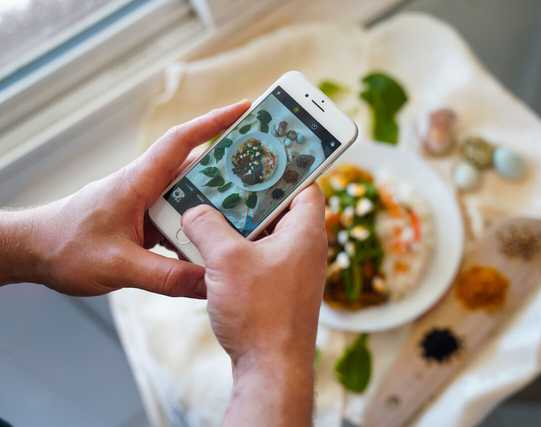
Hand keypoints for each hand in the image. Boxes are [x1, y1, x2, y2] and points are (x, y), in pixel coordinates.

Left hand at [0, 101, 249, 297]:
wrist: (34, 252)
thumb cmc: (65, 247)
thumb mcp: (118, 267)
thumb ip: (165, 277)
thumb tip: (209, 283)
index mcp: (138, 182)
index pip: (181, 141)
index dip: (214, 122)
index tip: (244, 110)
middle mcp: (145, 186)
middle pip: (195, 166)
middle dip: (230, 162)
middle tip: (265, 165)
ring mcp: (145, 203)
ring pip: (190, 194)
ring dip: (217, 198)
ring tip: (252, 206)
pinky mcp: (143, 221)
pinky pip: (179, 217)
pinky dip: (199, 224)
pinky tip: (215, 241)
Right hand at [181, 185, 326, 425]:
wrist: (271, 368)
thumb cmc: (261, 313)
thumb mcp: (226, 261)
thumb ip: (206, 226)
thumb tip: (194, 210)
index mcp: (306, 232)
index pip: (305, 184)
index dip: (285, 168)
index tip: (260, 157)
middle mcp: (305, 248)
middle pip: (281, 207)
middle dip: (251, 195)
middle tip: (224, 183)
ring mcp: (293, 269)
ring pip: (267, 233)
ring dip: (240, 224)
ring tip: (212, 212)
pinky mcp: (280, 288)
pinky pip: (261, 256)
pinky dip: (240, 249)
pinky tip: (213, 249)